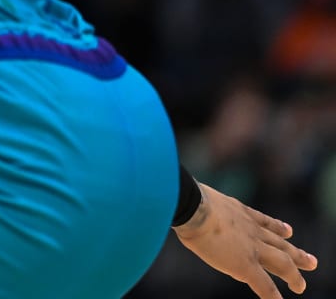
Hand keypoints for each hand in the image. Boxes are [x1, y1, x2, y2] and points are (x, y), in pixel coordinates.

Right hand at [174, 180, 317, 296]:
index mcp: (238, 211)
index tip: (288, 231)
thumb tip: (173, 197)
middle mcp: (251, 229)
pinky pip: (266, 285)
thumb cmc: (184, 197)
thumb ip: (196, 202)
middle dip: (296, 253)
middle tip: (312, 262)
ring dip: (294, 275)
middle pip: (280, 243)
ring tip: (301, 286)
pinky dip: (274, 297)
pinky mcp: (247, 266)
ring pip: (282, 263)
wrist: (192, 206)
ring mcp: (252, 247)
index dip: (277, 227)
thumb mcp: (195, 196)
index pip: (262, 221)